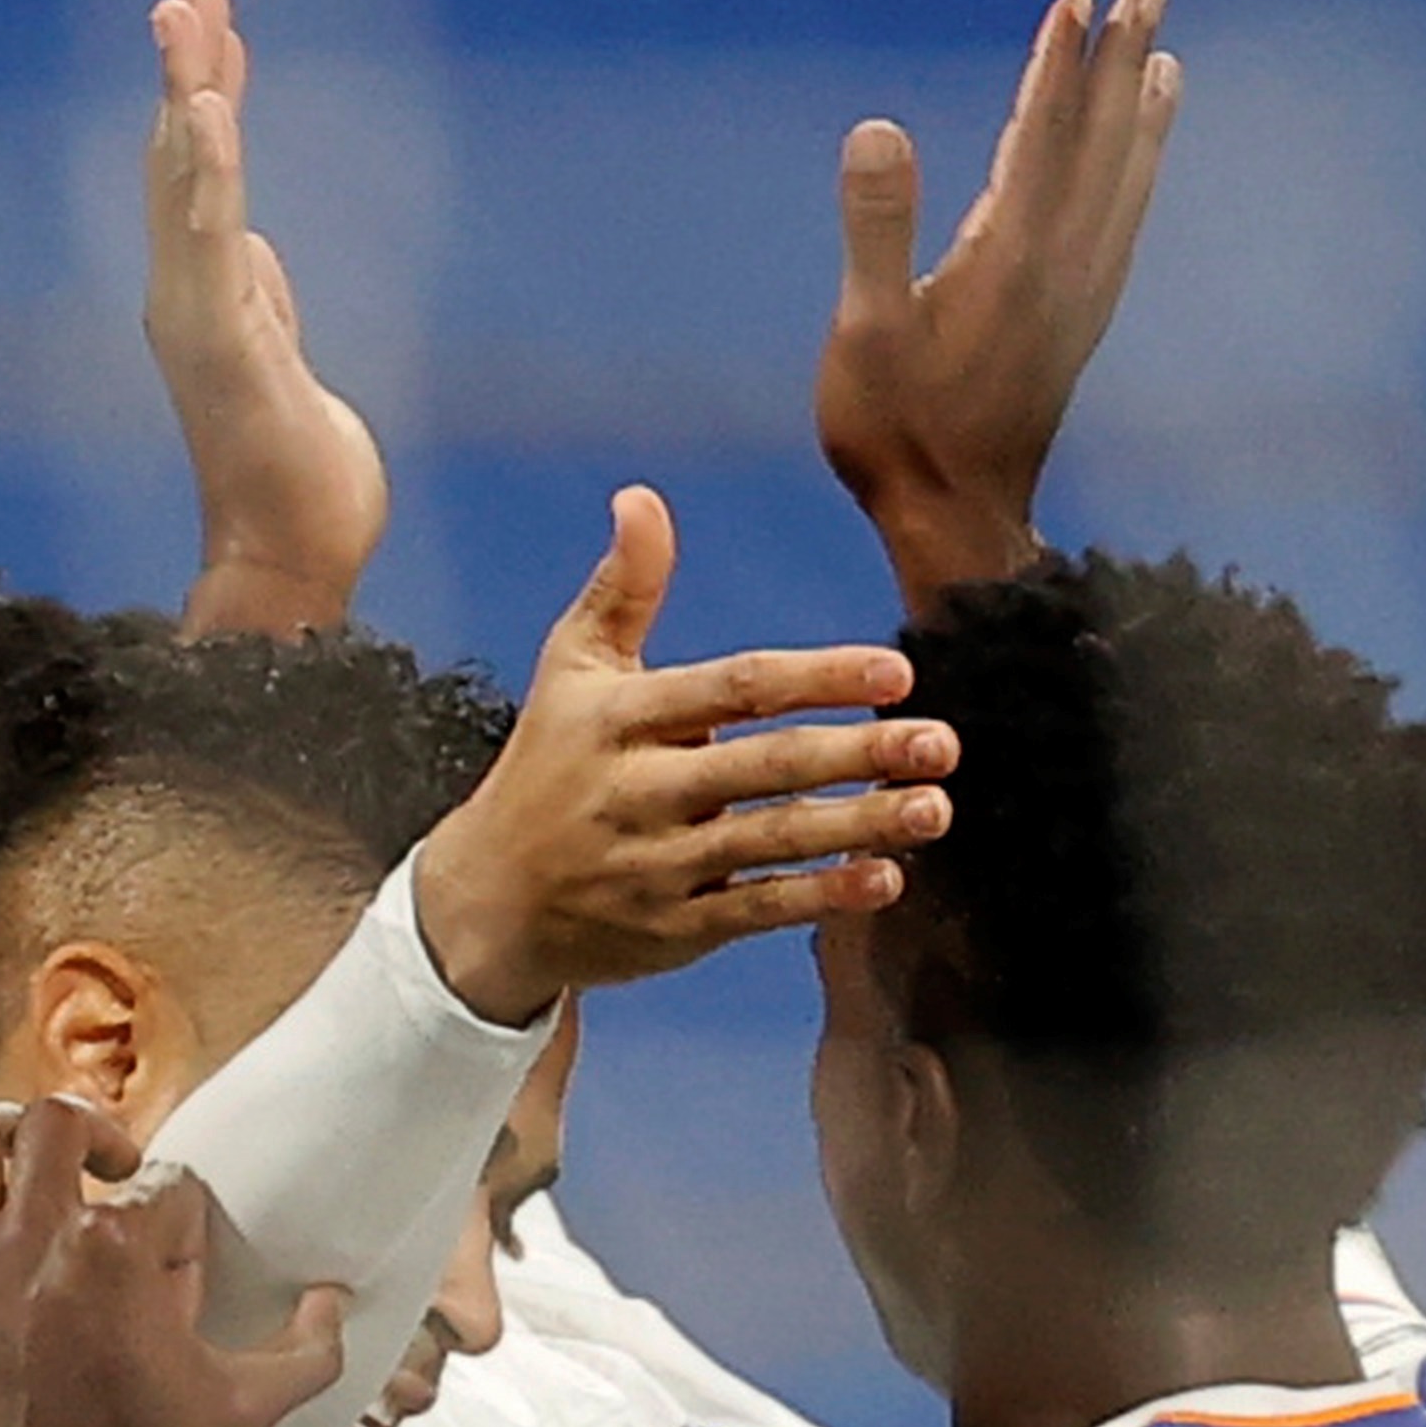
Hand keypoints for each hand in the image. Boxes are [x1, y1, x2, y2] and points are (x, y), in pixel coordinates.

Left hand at [0, 1095, 345, 1426]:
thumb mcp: (242, 1411)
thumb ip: (308, 1354)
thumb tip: (331, 1301)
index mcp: (115, 1250)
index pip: (166, 1185)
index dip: (183, 1222)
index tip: (173, 1270)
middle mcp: (33, 1233)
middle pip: (61, 1119)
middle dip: (98, 1131)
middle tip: (111, 1168)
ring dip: (12, 1139)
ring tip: (35, 1170)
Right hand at [145, 0, 386, 638]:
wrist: (287, 566)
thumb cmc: (298, 487)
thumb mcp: (287, 366)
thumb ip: (262, 304)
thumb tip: (250, 251)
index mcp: (210, 303)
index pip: (203, 182)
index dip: (204, 101)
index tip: (211, 27)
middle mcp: (189, 305)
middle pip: (179, 168)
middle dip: (183, 75)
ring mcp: (199, 324)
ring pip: (184, 189)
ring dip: (184, 99)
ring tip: (186, 21)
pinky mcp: (222, 345)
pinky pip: (209, 239)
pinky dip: (202, 170)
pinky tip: (204, 110)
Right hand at [406, 489, 954, 1025]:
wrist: (485, 903)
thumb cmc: (546, 768)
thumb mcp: (567, 673)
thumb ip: (622, 588)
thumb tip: (640, 497)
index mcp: (615, 720)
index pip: (729, 690)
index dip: (814, 678)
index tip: (894, 671)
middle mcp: (634, 794)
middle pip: (760, 769)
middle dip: (855, 754)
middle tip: (940, 742)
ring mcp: (653, 866)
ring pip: (769, 842)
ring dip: (857, 826)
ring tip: (934, 806)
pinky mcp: (669, 929)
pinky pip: (755, 911)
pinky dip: (821, 897)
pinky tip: (885, 878)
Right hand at [817, 0, 1178, 610]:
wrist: (958, 521)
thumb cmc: (895, 434)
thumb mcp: (864, 334)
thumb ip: (876, 229)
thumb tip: (878, 129)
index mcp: (1012, 259)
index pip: (1041, 139)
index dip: (1059, 68)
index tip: (1078, 4)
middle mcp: (1063, 267)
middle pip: (1100, 146)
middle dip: (1118, 69)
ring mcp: (1080, 297)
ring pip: (1124, 183)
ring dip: (1142, 118)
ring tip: (1164, 62)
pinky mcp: (1078, 324)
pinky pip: (1123, 225)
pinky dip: (1138, 175)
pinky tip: (1139, 164)